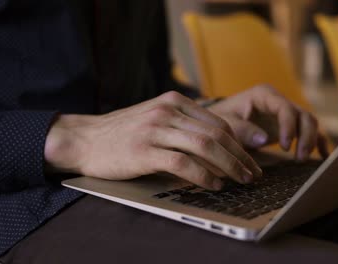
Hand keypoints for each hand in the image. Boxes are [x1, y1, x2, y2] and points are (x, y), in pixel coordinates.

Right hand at [44, 91, 262, 189]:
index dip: (239, 142)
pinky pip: (183, 163)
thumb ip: (183, 125)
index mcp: (174, 100)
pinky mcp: (145, 150)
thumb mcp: (156, 118)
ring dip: (229, 166)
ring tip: (241, 180)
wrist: (85, 139)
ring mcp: (156, 129)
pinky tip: (214, 184)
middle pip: (217, 134)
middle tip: (253, 173)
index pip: (218, 121)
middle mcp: (167, 110)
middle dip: (240, 156)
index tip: (250, 159)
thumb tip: (216, 147)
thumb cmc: (123, 133)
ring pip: (205, 146)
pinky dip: (203, 176)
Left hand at [207, 85, 328, 160]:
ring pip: (309, 123)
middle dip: (305, 136)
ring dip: (310, 141)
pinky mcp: (289, 125)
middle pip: (303, 115)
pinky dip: (317, 142)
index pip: (285, 108)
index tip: (284, 148)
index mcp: (264, 95)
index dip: (288, 127)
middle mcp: (278, 101)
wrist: (219, 122)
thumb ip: (242, 129)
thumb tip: (264, 139)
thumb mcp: (226, 123)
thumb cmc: (220, 120)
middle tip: (299, 157)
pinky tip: (323, 157)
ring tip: (301, 160)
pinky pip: (308, 132)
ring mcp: (285, 113)